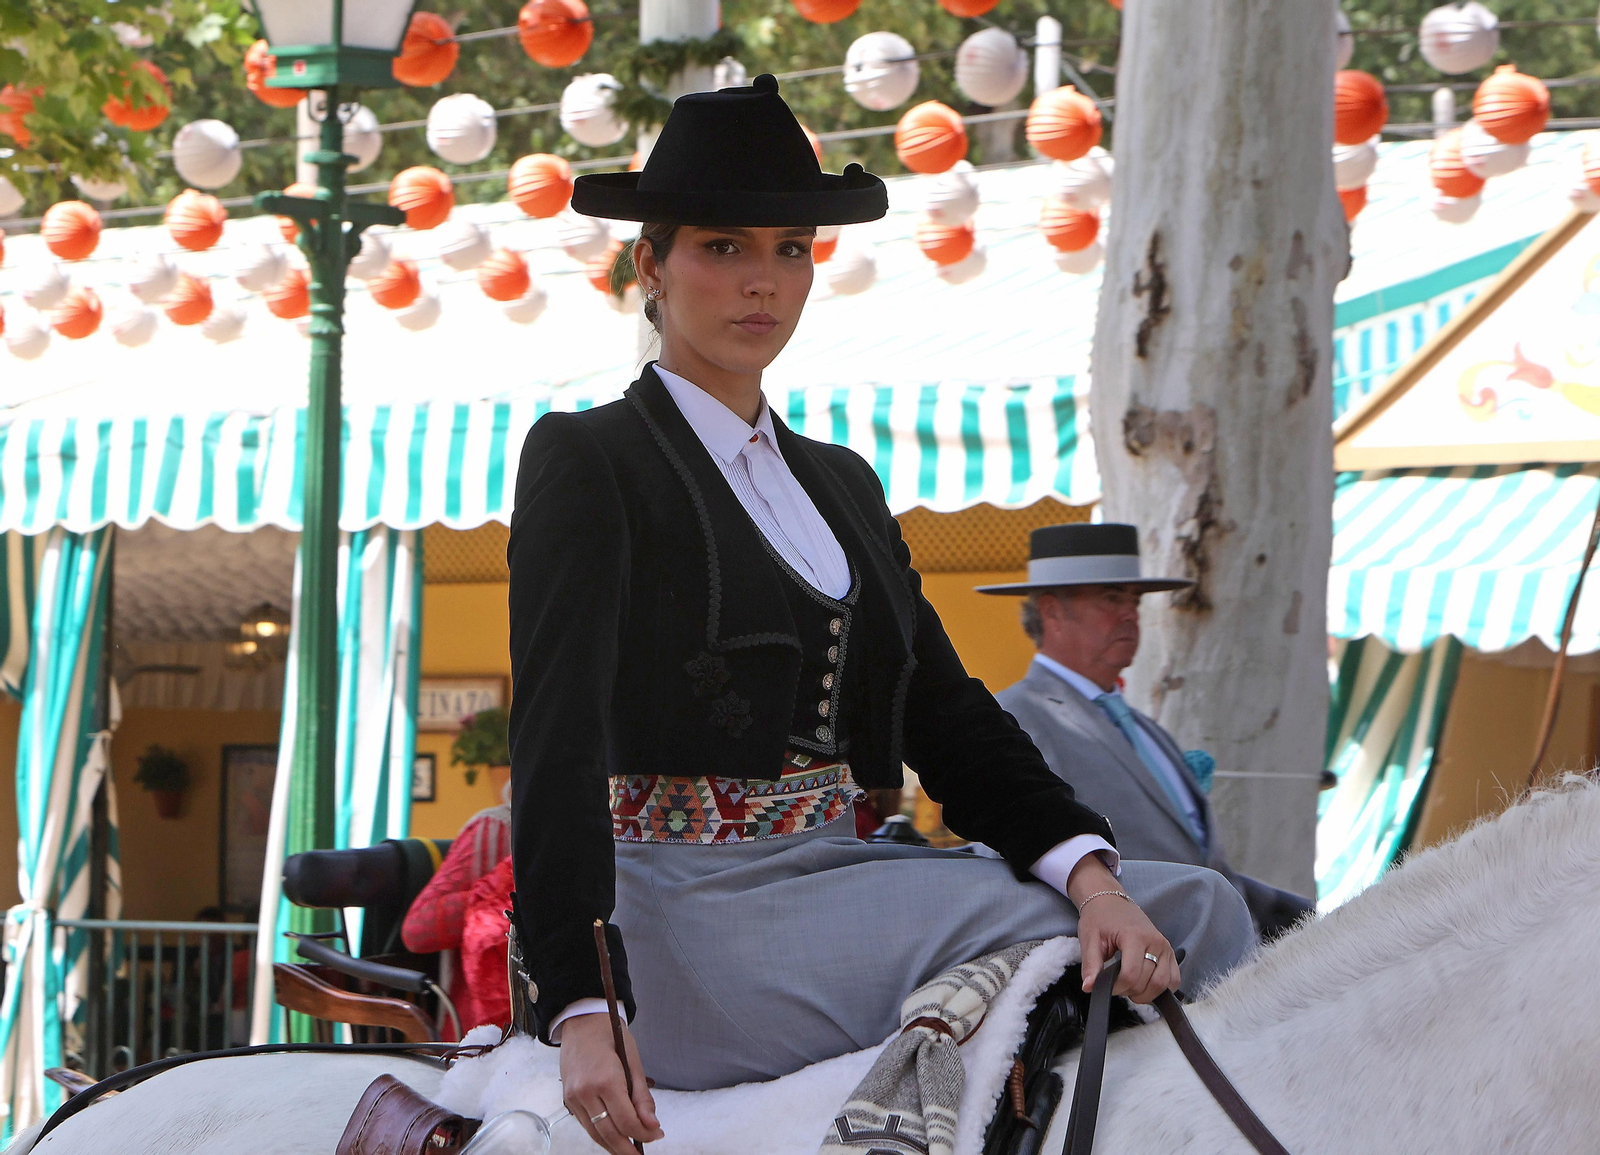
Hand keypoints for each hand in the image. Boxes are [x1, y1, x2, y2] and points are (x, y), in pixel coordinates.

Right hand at [559, 1014, 663, 1152]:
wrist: (582, 1021)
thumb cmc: (611, 1035)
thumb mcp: (633, 1062)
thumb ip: (642, 1096)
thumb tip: (652, 1125)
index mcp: (606, 1080)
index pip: (627, 1121)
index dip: (644, 1133)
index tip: (657, 1135)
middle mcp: (585, 1092)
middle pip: (609, 1133)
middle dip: (627, 1148)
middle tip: (641, 1153)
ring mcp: (573, 1097)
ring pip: (594, 1133)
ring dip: (613, 1146)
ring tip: (629, 1150)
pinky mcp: (568, 1100)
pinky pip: (586, 1124)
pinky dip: (600, 1134)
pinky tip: (614, 1136)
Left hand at [1067, 857, 1180, 1002]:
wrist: (1111, 902)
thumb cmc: (1100, 919)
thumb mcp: (1089, 940)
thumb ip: (1091, 966)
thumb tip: (1089, 987)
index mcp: (1134, 936)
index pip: (1131, 975)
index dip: (1117, 988)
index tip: (1106, 986)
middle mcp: (1155, 941)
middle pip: (1148, 982)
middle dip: (1130, 991)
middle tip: (1116, 985)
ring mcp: (1166, 947)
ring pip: (1163, 984)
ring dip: (1146, 993)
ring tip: (1130, 986)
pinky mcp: (1170, 952)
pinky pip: (1174, 979)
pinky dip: (1161, 988)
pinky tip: (1145, 984)